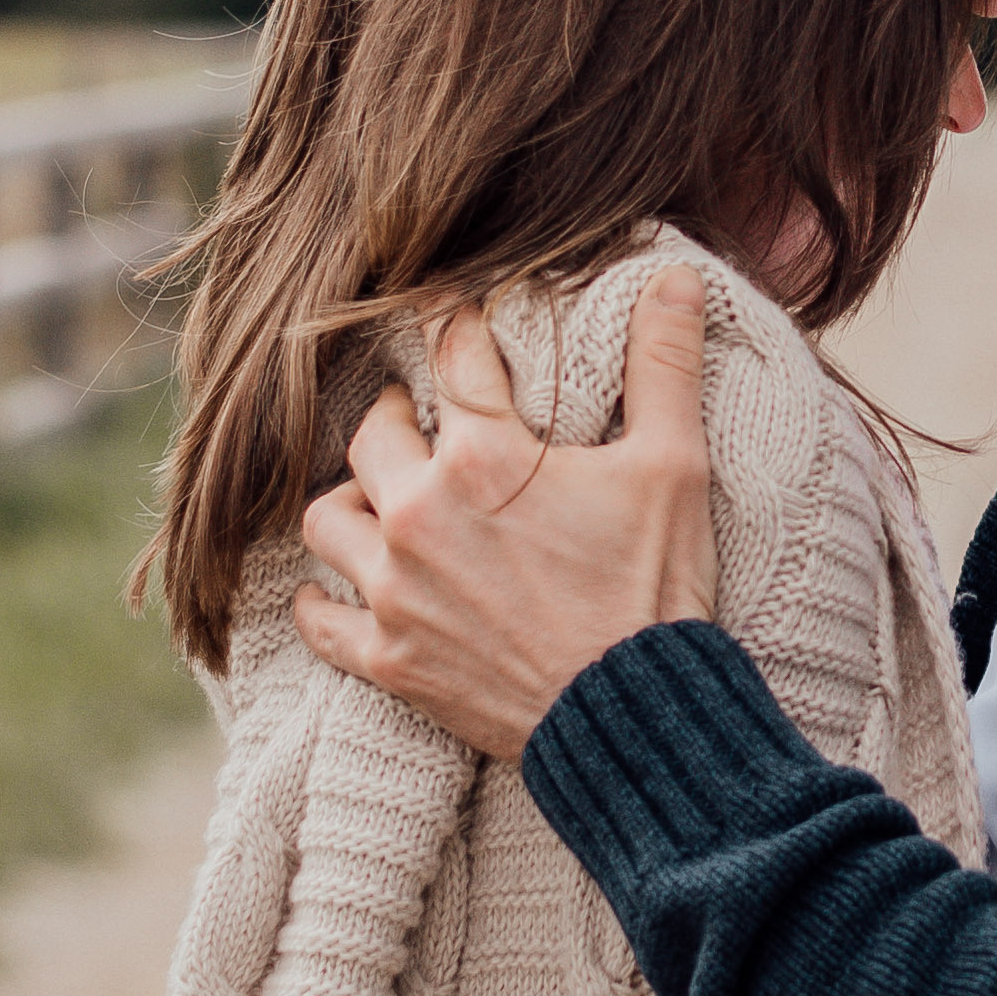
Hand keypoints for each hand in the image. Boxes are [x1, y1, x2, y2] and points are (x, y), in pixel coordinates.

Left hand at [293, 267, 717, 757]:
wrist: (633, 717)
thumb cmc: (654, 587)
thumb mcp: (673, 465)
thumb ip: (664, 364)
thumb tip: (677, 278)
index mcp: (485, 456)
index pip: (450, 353)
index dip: (457, 323)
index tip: (459, 317)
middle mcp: (420, 513)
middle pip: (372, 431)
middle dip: (398, 414)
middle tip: (426, 419)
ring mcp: (395, 589)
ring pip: (327, 516)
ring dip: (351, 498)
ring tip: (382, 496)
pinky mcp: (388, 657)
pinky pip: (319, 618)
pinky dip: (321, 600)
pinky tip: (338, 586)